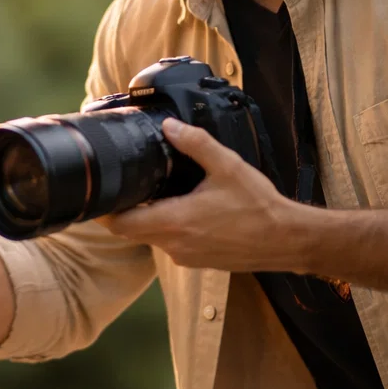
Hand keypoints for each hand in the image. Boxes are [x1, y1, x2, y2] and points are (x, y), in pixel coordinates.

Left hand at [98, 119, 306, 271]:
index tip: (100, 193)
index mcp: (174, 223)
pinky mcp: (198, 261)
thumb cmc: (259, 207)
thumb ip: (195, 143)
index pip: (121, 224)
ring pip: (151, 238)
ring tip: (151, 192)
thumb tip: (168, 126)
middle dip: (123, 211)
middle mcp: (174, 245)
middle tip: (123, 186)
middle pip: (131, 231)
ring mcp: (185, 257)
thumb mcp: (227, 166)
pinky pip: (170, 244)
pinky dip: (166, 228)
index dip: (105, 211)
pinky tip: (179, 208)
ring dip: (146, 218)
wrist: (287, 240)